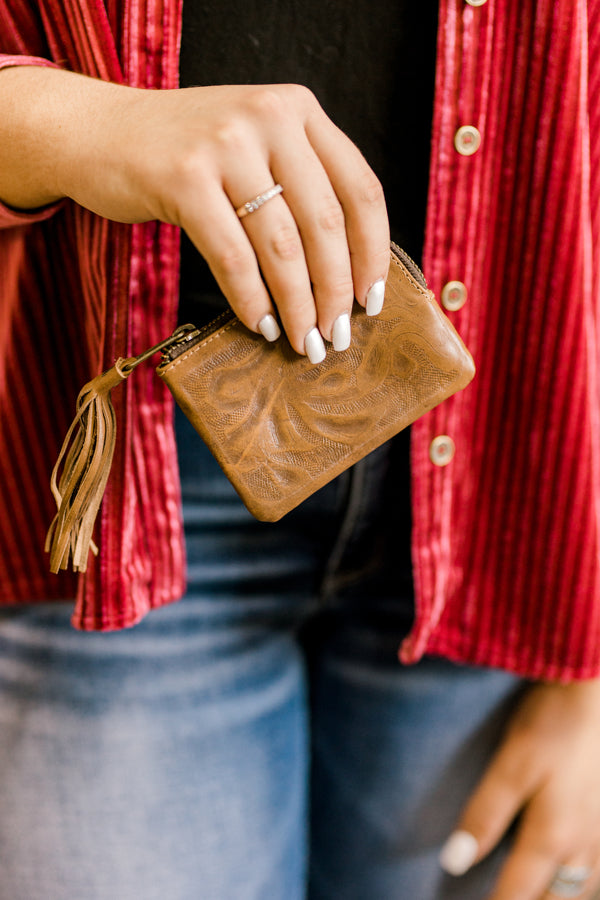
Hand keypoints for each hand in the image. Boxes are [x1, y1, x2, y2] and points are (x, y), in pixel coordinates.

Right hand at [0, 67, 389, 357]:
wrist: (101, 131)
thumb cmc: (188, 155)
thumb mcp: (256, 145)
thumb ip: (300, 182)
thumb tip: (346, 272)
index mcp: (300, 110)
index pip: (361, 190)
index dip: (373, 254)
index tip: (371, 302)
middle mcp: (269, 118)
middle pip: (326, 224)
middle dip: (335, 292)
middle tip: (335, 337)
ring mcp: (225, 145)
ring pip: (282, 246)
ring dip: (297, 306)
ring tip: (302, 341)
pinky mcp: (183, 179)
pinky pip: (233, 257)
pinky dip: (251, 300)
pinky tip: (260, 325)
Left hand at [440, 679, 599, 898]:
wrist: (595, 692)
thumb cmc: (551, 723)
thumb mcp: (512, 763)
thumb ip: (485, 814)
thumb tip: (453, 864)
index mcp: (552, 838)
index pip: (516, 896)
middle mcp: (584, 849)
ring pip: (580, 893)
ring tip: (528, 893)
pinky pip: (598, 875)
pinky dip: (579, 887)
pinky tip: (566, 878)